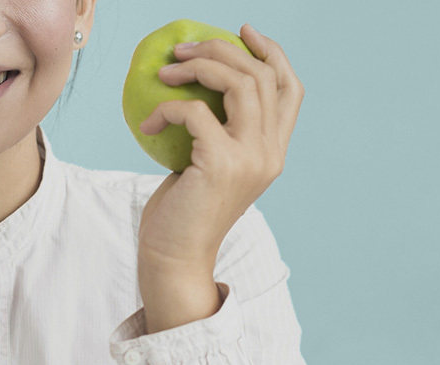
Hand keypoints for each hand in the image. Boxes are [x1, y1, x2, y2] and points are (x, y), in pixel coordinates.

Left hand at [136, 24, 304, 270]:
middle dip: (221, 51)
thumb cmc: (183, 213)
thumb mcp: (209, 166)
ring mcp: (250, 158)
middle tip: (183, 50)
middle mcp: (270, 153)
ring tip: (166, 70)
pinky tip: (149, 122)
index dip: (271, 53)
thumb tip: (197, 91)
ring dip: (198, 67)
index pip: (290, 89)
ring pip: (238, 83)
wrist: (175, 257)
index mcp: (274, 153)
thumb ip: (219, 134)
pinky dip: (168, 108)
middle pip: (261, 76)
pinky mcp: (221, 163)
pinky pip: (195, 112)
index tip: (243, 33)